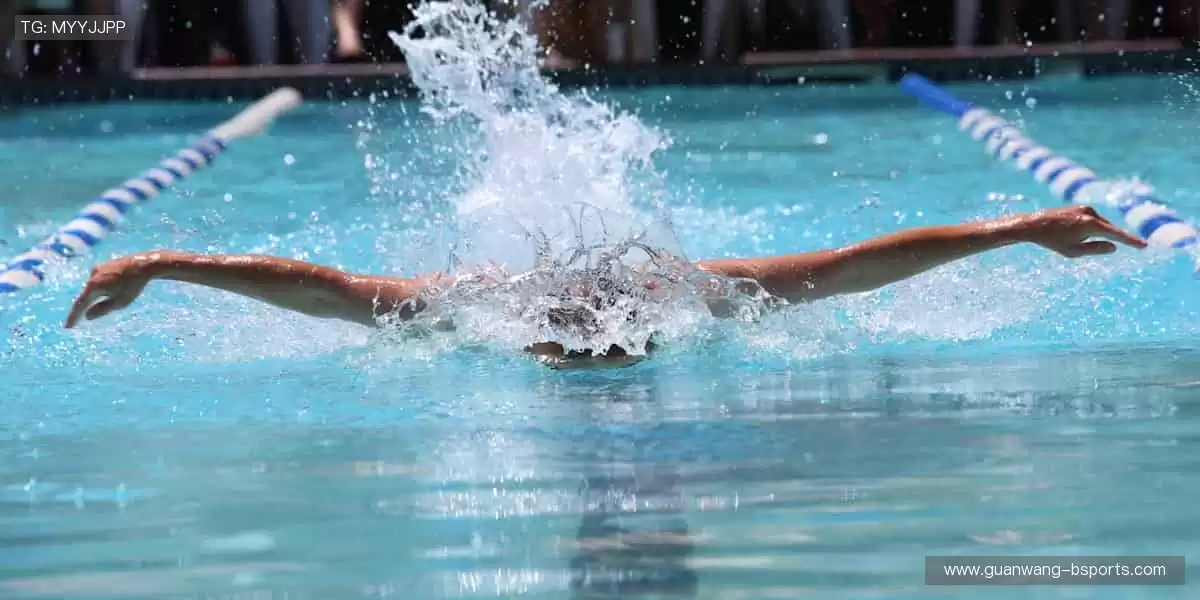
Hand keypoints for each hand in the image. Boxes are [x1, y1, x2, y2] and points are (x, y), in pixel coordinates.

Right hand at [65, 251, 171, 327]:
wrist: (144, 264)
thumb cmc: (133, 286)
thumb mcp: (119, 303)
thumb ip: (102, 310)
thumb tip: (87, 316)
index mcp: (93, 286)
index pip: (80, 305)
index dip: (74, 317)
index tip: (68, 327)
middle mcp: (92, 276)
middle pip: (86, 296)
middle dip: (83, 308)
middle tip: (75, 321)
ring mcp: (98, 269)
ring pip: (94, 288)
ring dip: (95, 297)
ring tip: (99, 304)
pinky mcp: (104, 266)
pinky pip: (100, 281)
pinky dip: (101, 289)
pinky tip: (111, 290)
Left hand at [1018, 205, 1146, 256]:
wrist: (1033, 224)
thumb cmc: (1052, 241)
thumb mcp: (1074, 251)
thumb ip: (1095, 249)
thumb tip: (1114, 246)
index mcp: (1090, 224)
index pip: (1116, 234)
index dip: (1131, 241)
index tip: (1145, 245)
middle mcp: (1090, 213)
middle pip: (1110, 229)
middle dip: (1114, 239)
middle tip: (1121, 246)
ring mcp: (1085, 208)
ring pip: (1101, 225)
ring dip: (1097, 235)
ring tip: (1072, 240)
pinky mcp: (1080, 207)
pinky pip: (1093, 220)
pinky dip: (1092, 229)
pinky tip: (1075, 234)